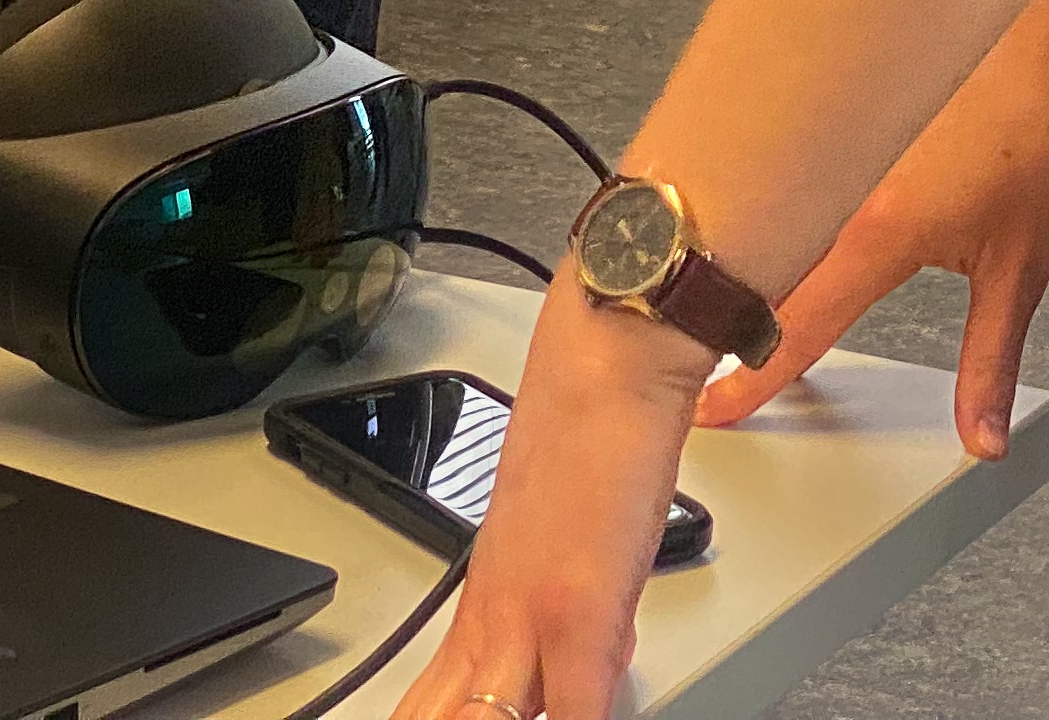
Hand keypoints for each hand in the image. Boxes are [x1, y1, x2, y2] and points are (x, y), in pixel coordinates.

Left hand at [392, 281, 713, 719]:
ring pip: (481, 719)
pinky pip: (574, 718)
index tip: (447, 715)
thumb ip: (568, 613)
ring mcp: (530, 620)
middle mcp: (494, 615)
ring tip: (509, 717)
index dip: (438, 719)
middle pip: (440, 713)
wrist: (610, 364)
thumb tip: (587, 670)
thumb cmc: (590, 432)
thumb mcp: (567, 542)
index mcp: (485, 600)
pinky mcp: (579, 618)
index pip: (440, 701)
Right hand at [689, 6, 1048, 455]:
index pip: (798, 327)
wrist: (1045, 36)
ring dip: (750, 268)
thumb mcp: (1025, 269)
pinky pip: (792, 182)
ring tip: (728, 309)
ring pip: (772, 223)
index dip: (754, 379)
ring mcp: (835, 150)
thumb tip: (984, 434)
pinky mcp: (845, 123)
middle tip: (698, 372)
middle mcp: (841, 189)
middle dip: (727, 327)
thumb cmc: (1041, 133)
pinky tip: (779, 228)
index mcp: (878, 233)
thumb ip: (992, 360)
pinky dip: (777, 217)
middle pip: (762, 274)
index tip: (717, 411)